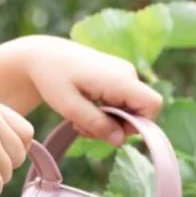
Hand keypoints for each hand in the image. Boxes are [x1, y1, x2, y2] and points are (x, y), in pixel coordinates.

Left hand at [19, 36, 163, 145]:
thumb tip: (120, 141)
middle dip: (115, 127)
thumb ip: (96, 124)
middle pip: (138, 112)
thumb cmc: (52, 78)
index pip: (152, 104)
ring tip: (79, 121)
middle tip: (85, 130)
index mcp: (120, 78)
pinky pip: (120, 102)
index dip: (139, 124)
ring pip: (128, 110)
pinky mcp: (116, 77)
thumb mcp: (70, 107)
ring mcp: (123, 74)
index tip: (112, 131)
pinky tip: (84, 111)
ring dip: (106, 122)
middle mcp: (127, 74)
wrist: (43, 55)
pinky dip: (104, 112)